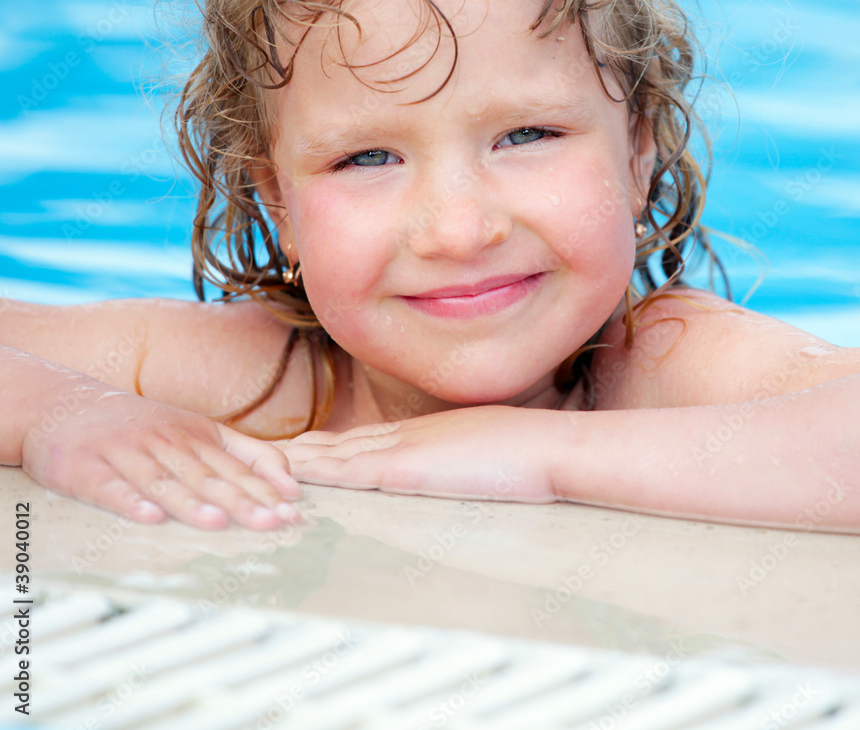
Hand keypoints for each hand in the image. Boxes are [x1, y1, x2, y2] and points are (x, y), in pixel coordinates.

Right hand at [22, 389, 301, 528]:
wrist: (62, 405)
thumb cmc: (139, 425)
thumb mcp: (193, 429)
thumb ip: (240, 452)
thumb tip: (288, 479)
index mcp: (195, 434)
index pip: (237, 465)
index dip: (267, 488)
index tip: (294, 510)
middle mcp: (166, 442)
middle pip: (208, 476)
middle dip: (243, 501)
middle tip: (273, 523)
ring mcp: (127, 454)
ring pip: (165, 482)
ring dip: (192, 504)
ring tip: (219, 523)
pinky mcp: (88, 471)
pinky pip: (112, 490)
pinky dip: (131, 503)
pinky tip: (149, 518)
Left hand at [280, 404, 562, 502]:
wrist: (545, 446)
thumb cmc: (529, 452)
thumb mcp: (486, 450)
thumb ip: (462, 456)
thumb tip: (459, 467)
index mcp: (426, 432)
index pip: (369, 438)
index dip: (336, 442)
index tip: (312, 444)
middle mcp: (408, 434)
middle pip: (345, 440)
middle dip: (309, 447)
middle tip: (270, 451)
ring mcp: (405, 448)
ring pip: (339, 452)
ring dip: (303, 458)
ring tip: (268, 461)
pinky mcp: (406, 467)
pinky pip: (350, 469)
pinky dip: (319, 471)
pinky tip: (295, 475)